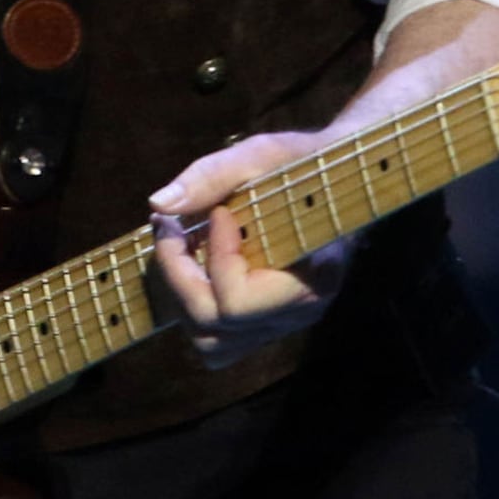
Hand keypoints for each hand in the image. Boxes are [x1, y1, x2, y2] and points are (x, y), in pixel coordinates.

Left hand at [147, 132, 346, 366]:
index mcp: (312, 279)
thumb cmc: (305, 164)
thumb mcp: (264, 155)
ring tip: (181, 249)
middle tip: (172, 229)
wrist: (339, 183)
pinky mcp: (267, 323)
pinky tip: (196, 267)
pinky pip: (218, 341)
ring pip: (210, 342)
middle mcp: (298, 312)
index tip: (219, 212)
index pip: (239, 303)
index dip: (215, 257)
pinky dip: (194, 309)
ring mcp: (282, 323)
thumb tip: (158, 204)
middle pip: (214, 324)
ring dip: (181, 295)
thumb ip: (212, 177)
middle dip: (178, 274)